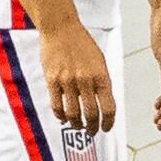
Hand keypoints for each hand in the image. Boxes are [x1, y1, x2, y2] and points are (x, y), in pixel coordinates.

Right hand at [38, 13, 116, 137]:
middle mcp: (86, 80)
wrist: (61, 28)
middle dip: (93, 128)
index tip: (106, 128)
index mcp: (101, 75)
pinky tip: (64, 118)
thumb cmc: (82, 44)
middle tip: (92, 132)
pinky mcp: (52, 80)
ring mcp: (68, 81)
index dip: (108, 123)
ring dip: (77, 125)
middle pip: (91, 115)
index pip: (108, 108)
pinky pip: (57, 106)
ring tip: (78, 126)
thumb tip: (104, 104)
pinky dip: (61, 116)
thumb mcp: (99, 61)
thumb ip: (102, 82)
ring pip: (73, 114)